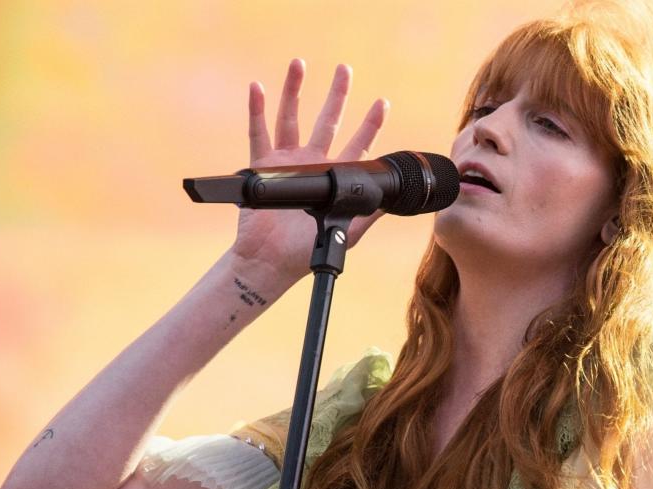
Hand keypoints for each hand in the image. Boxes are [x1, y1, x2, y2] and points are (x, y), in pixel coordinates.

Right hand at [229, 58, 389, 284]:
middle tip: (345, 69)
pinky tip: (258, 88)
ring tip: (299, 64)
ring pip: (291, 118)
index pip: (358, 144)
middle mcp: (312, 164)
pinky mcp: (262, 168)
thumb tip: (395, 197)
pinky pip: (258, 134)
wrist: (271, 262)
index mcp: (334, 178)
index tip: (381, 102)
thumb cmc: (308, 251)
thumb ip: (370, 213)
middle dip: (337, 95)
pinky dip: (257, 111)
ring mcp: (286, 163)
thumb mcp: (349, 232)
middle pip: (327, 121)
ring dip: (294, 91)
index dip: (370, 124)